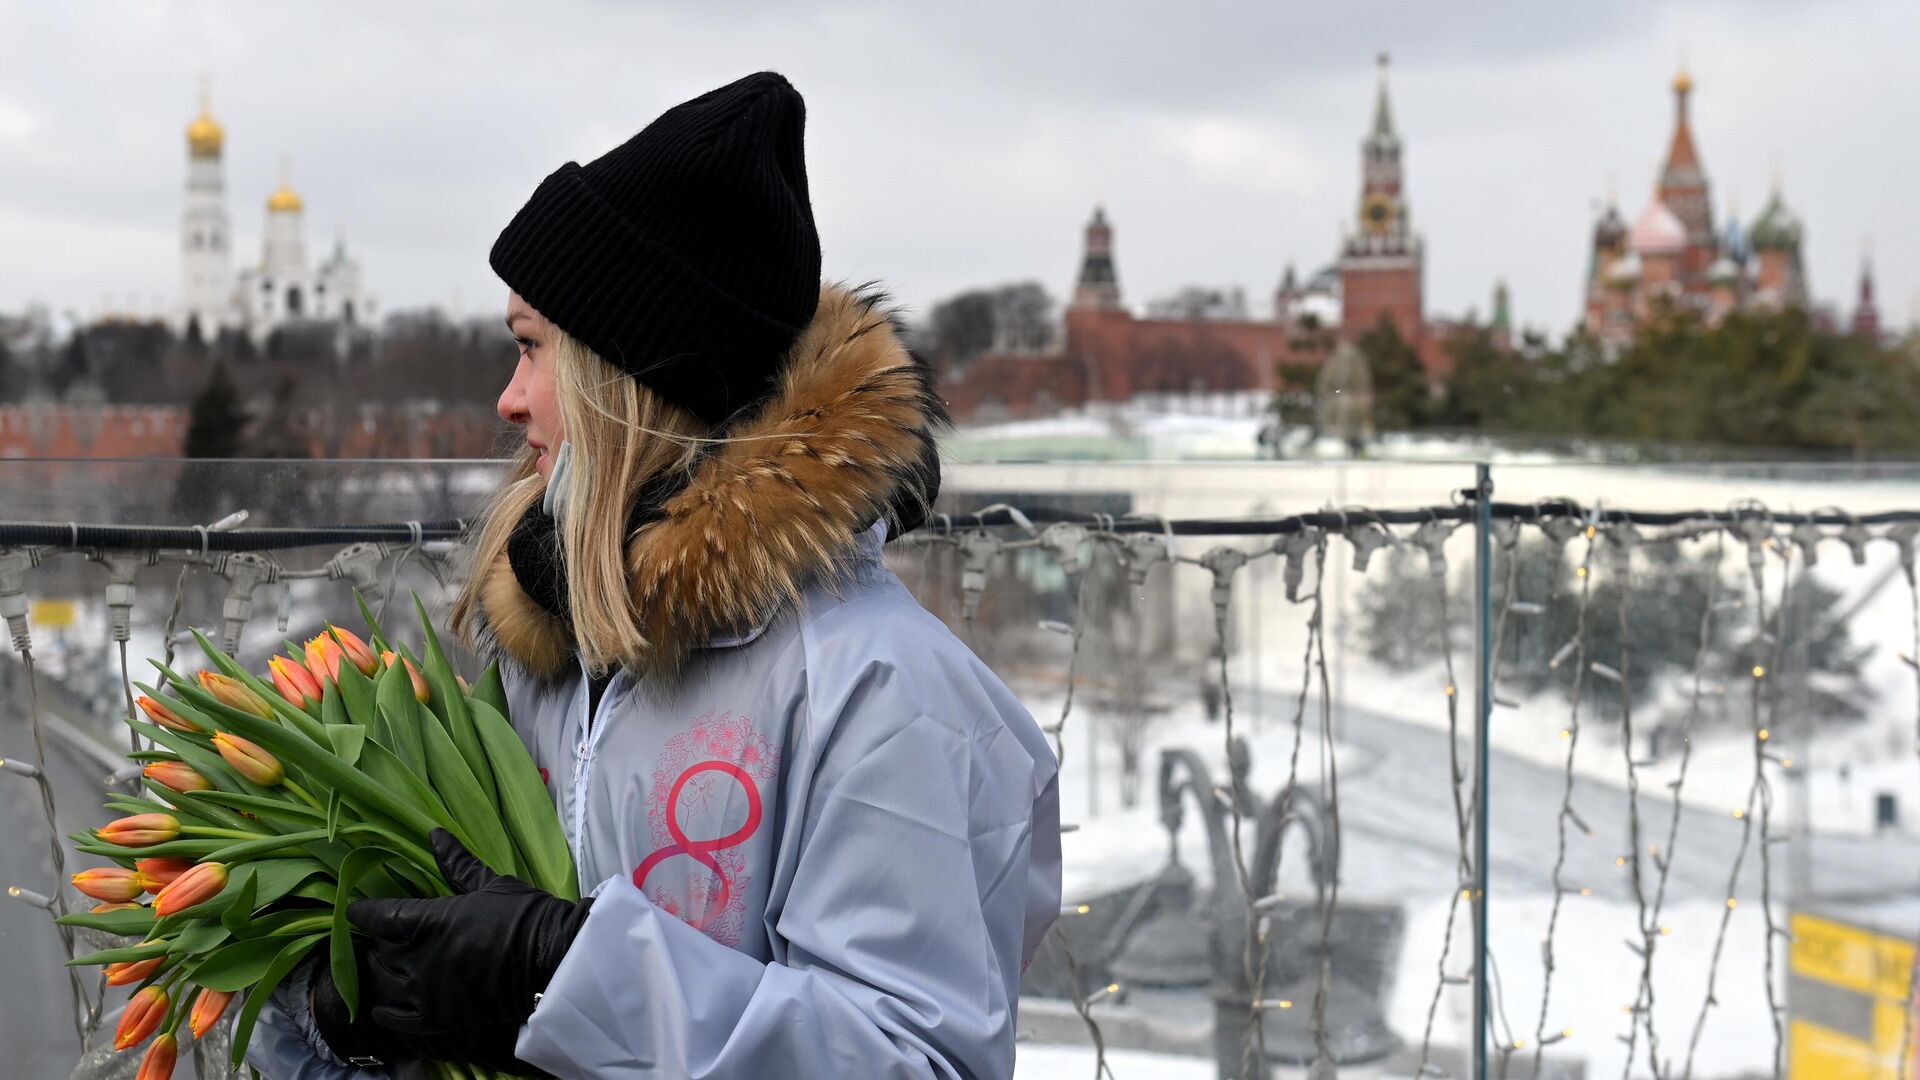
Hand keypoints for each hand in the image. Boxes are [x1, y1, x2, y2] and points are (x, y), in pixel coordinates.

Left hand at [316, 829, 591, 1072]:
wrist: (552, 959)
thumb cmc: (524, 915)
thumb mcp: (490, 884)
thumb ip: (457, 864)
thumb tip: (435, 834)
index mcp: (430, 920)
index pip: (382, 916)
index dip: (364, 911)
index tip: (353, 908)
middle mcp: (421, 956)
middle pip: (382, 949)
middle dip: (381, 942)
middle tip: (383, 936)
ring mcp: (428, 990)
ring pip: (388, 981)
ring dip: (384, 972)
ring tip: (387, 966)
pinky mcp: (440, 1016)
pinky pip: (401, 1019)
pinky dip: (388, 1014)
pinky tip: (381, 1009)